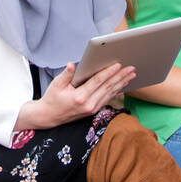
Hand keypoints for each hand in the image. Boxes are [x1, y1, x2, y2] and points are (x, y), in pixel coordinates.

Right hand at [16, 61, 135, 130]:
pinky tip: (123, 85)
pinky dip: (117, 91)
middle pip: (108, 88)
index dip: (108, 72)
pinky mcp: (93, 111)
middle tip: (131, 68)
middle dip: (120, 76)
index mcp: (79, 97)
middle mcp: (88, 105)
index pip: (97, 82)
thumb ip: (66, 74)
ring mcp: (92, 109)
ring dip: (122, 83)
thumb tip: (73, 64)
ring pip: (110, 94)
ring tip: (131, 75)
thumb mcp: (56, 84)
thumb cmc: (52, 98)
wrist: (49, 116)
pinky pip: (107, 99)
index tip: (118, 64)